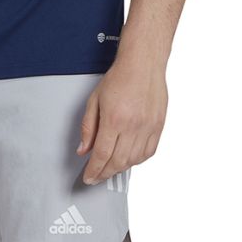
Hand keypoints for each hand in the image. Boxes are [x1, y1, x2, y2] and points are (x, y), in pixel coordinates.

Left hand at [76, 56, 167, 184]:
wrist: (143, 65)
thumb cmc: (119, 78)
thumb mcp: (95, 99)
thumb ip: (88, 127)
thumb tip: (83, 150)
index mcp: (114, 119)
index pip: (102, 155)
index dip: (94, 170)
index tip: (89, 177)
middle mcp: (132, 126)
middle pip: (118, 162)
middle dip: (105, 174)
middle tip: (97, 177)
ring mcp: (148, 128)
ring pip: (133, 161)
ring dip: (120, 169)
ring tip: (110, 168)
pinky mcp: (158, 127)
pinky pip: (148, 153)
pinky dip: (137, 161)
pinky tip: (128, 159)